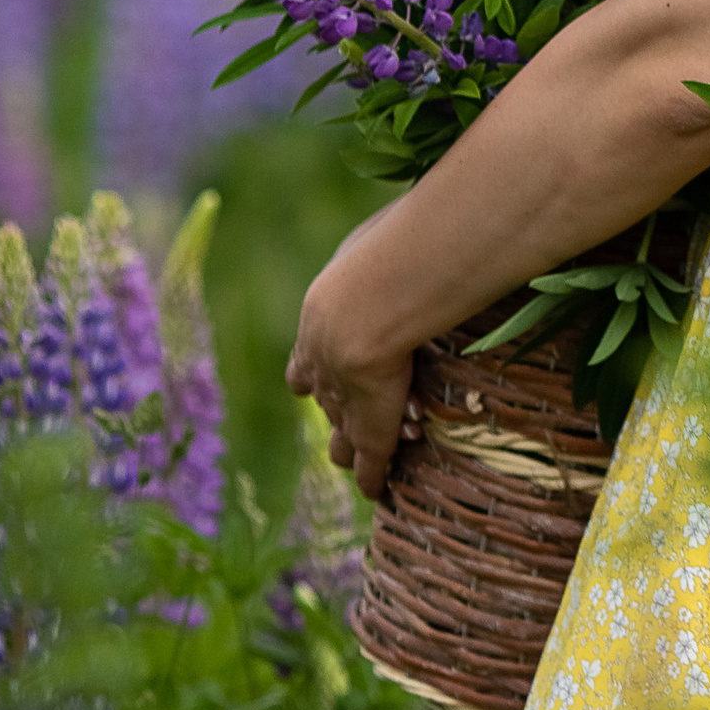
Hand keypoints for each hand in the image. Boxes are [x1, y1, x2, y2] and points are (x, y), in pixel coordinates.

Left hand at [287, 226, 418, 500]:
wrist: (366, 304)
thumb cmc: (376, 256)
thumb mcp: (366, 244)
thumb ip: (378, 246)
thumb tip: (405, 218)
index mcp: (315, 331)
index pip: (305, 366)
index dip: (310, 375)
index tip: (308, 384)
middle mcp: (322, 373)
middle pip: (320, 402)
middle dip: (329, 413)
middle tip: (337, 426)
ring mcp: (345, 404)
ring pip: (341, 435)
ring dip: (348, 448)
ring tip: (355, 461)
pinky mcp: (373, 430)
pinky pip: (370, 461)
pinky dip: (373, 476)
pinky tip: (377, 491)